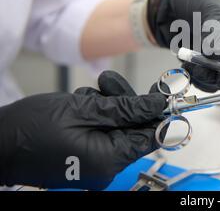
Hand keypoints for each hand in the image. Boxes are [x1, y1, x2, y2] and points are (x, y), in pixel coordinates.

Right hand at [0, 71, 166, 189]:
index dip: (156, 112)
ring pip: (116, 125)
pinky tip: (77, 104)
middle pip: (132, 128)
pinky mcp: (84, 154)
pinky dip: (94, 113)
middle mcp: (105, 165)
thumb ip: (126, 109)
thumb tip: (156, 105)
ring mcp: (94, 161)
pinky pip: (101, 130)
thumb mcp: (84, 109)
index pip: (150, 136)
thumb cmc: (31, 128)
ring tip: (84, 95)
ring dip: (106, 105)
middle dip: (124, 103)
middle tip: (109, 83)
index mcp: (110, 159)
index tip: (158, 92)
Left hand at [146, 0, 219, 91]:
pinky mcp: (212, 70)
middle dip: (219, 75)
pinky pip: (209, 83)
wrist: (173, 9)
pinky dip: (197, 79)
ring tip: (188, 63)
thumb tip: (217, 54)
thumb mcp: (212, 12)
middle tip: (200, 70)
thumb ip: (217, 33)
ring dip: (204, 77)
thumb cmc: (198, 2)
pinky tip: (187, 66)